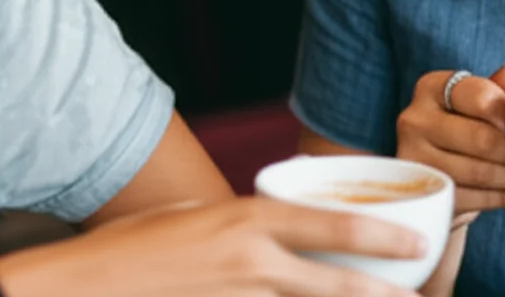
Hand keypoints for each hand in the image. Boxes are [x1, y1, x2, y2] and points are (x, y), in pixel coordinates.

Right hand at [0, 196, 426, 296]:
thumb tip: (270, 235)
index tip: (416, 242)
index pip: (330, 223)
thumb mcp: (194, 214)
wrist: (86, 285)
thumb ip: (239, 225)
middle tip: (418, 293)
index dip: (379, 234)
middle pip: (334, 281)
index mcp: (247, 218)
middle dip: (382, 291)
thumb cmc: (136, 242)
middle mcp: (251, 261)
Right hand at [396, 57, 504, 223]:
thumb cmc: (463, 125)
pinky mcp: (424, 190)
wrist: (435, 169)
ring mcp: (414, 157)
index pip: (478, 95)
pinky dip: (502, 197)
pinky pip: (473, 198)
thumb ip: (501, 84)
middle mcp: (415, 118)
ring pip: (478, 171)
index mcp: (431, 87)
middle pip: (481, 138)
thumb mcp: (478, 101)